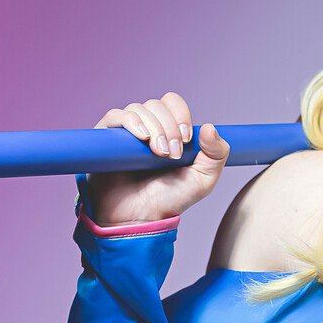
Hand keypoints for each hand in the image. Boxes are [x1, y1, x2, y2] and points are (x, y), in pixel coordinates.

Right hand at [83, 93, 229, 225]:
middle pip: (156, 105)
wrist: (140, 218)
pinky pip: (115, 116)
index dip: (180, 115)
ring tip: (157, 153)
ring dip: (154, 127)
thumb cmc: (168, 200)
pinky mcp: (106, 139)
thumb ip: (216, 154)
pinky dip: (131, 121)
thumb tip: (209, 127)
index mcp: (167, 131)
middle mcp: (146, 128)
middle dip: (169, 127)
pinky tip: (141, 137)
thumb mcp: (202, 180)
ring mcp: (125, 133)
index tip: (186, 140)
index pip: (172, 103)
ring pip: (138, 109)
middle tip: (172, 154)